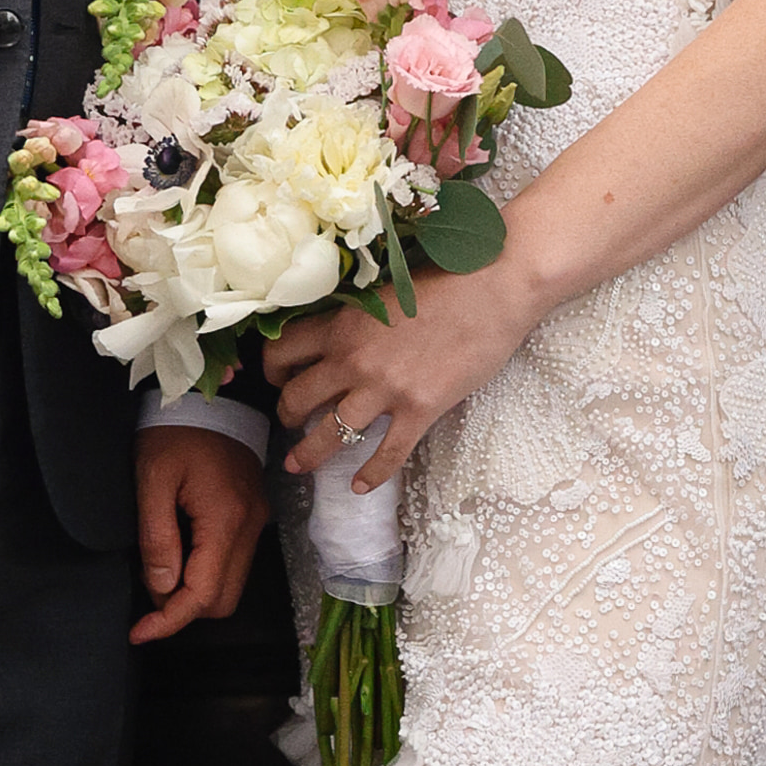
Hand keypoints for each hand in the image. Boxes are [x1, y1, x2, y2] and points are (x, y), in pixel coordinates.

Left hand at [132, 426, 272, 641]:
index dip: (169, 621)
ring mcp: (256, 520)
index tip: (137, 633)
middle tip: (145, 599)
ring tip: (158, 573)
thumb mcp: (152, 479)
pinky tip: (178, 556)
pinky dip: (205, 572)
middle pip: (222, 600)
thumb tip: (161, 589)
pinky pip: (233, 563)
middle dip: (183, 610)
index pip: (203, 595)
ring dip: (193, 592)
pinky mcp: (253, 514)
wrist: (207, 394)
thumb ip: (156, 537)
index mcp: (225, 519)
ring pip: (230, 586)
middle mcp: (250, 526)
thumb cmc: (174, 432)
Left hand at [268, 244, 533, 497]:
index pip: (282, 350)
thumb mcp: (387, 290)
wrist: (495, 288)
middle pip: (296, 397)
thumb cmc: (447, 278)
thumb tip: (341, 333)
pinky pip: (387, 453)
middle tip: (289, 423)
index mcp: (344, 323)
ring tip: (299, 466)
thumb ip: (359, 315)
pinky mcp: (419, 409)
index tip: (276, 379)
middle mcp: (355, 358)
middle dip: (285, 415)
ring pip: (329, 433)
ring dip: (309, 454)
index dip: (271, 370)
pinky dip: (371, 474)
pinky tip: (361, 486)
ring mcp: (385, 388)